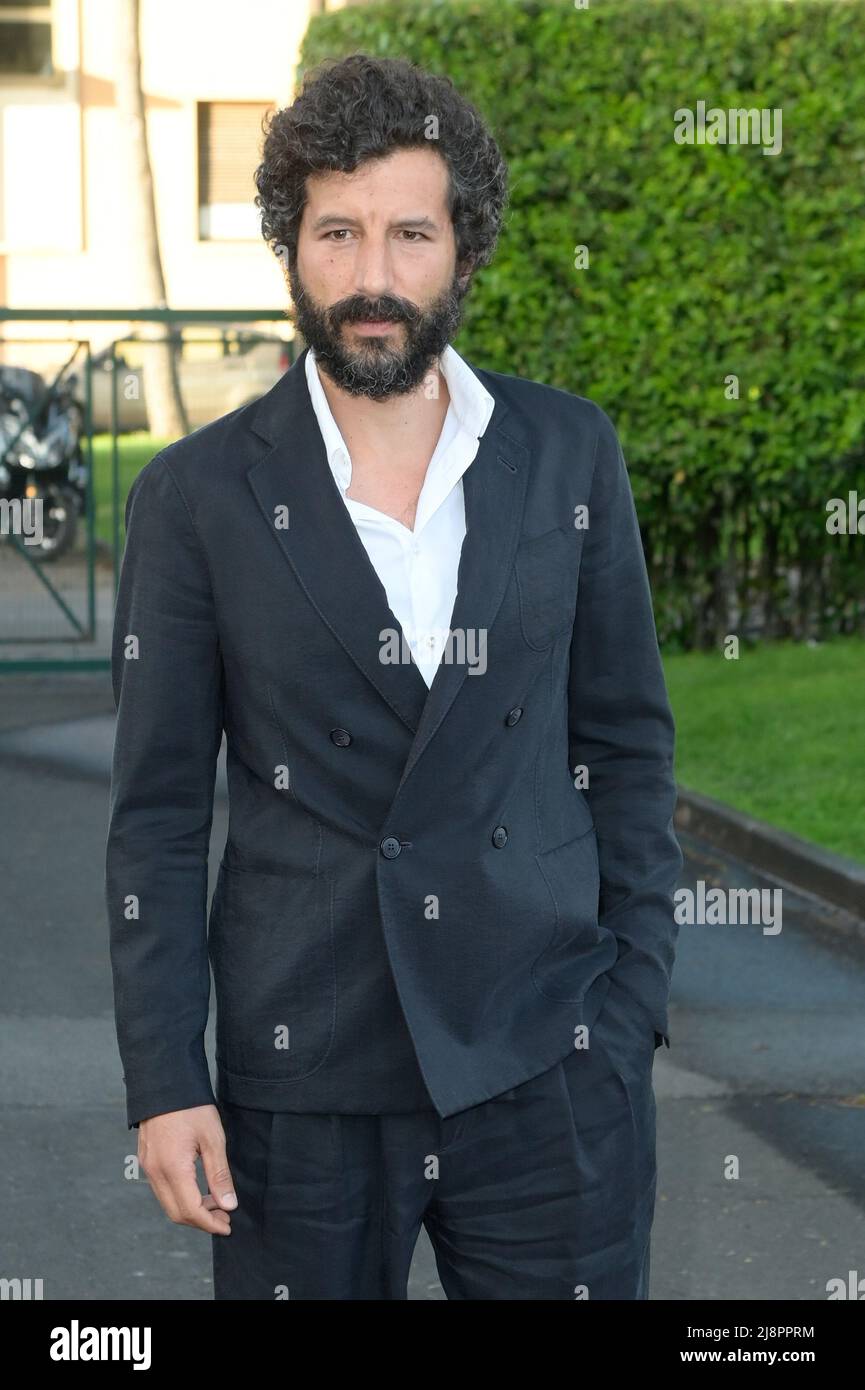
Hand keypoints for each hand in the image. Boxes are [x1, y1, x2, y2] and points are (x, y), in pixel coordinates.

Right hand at [137, 1104, 236, 1234]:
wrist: (165, 1083)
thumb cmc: (191, 1107)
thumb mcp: (213, 1139)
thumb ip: (219, 1175)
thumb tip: (228, 1205)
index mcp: (172, 1168)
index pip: (190, 1210)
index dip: (210, 1223)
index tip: (228, 1226)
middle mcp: (155, 1172)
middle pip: (176, 1213)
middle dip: (201, 1221)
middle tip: (224, 1218)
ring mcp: (147, 1166)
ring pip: (168, 1203)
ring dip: (191, 1209)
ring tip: (216, 1202)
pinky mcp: (146, 1160)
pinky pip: (162, 1189)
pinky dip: (181, 1196)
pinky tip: (199, 1189)